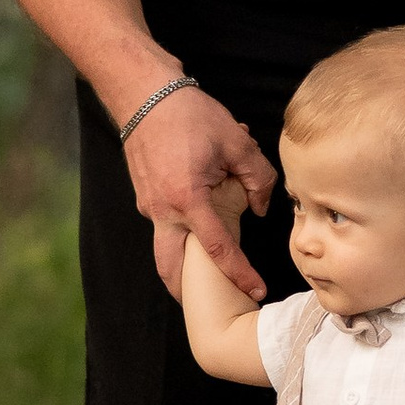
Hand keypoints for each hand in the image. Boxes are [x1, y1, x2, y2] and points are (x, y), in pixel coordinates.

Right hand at [122, 80, 274, 299]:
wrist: (144, 94)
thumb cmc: (189, 114)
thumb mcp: (236, 141)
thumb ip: (257, 177)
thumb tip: (260, 208)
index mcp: (188, 200)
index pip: (218, 249)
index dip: (239, 273)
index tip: (256, 290)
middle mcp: (162, 210)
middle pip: (171, 267)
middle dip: (188, 293)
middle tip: (210, 310)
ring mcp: (149, 205)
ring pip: (164, 250)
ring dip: (182, 268)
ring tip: (203, 281)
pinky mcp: (145, 196)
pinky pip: (162, 227)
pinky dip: (178, 239)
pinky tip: (197, 231)